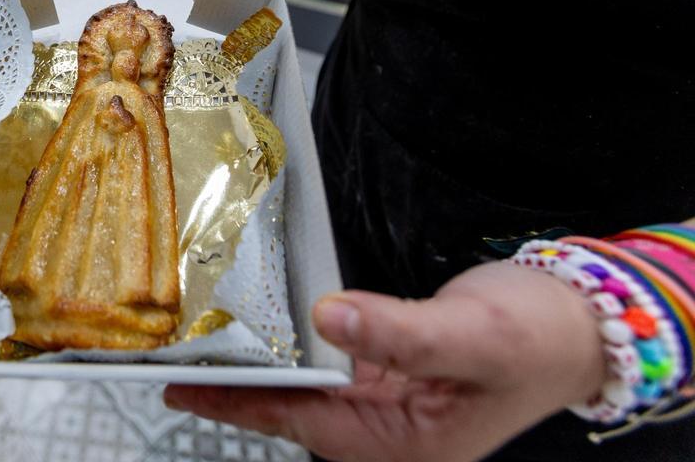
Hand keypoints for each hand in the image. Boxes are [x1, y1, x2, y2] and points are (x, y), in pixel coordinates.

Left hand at [164, 262, 605, 461]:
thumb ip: (398, 331)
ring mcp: (392, 409)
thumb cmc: (538, 336)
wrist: (581, 325)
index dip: (243, 402)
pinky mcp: (392, 380)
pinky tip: (268, 334)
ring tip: (208, 346)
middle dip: (241, 388)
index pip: (305, 423)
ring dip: (264, 370)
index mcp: (408, 445)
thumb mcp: (472, 334)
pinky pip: (332, 371)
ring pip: (310, 392)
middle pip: (298, 412)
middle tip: (181, 359)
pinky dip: (297, 353)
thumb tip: (328, 318)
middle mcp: (392, 436)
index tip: (185, 388)